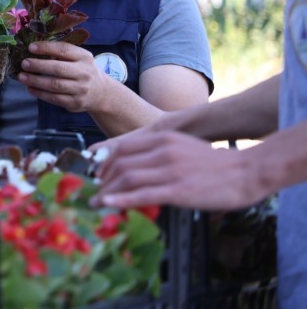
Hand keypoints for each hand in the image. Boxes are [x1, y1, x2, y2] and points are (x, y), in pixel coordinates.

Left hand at [17, 41, 112, 112]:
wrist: (101, 93)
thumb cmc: (83, 71)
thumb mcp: (80, 58)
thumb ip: (62, 53)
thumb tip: (34, 49)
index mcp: (84, 57)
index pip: (64, 50)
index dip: (46, 48)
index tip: (31, 47)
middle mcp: (84, 73)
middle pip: (58, 69)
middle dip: (38, 65)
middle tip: (24, 63)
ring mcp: (80, 89)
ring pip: (54, 85)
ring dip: (35, 81)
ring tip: (22, 77)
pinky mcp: (75, 103)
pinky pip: (54, 98)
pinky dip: (40, 93)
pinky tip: (30, 88)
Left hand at [94, 130, 265, 210]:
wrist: (247, 171)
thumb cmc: (216, 163)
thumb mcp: (183, 147)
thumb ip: (160, 152)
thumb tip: (138, 166)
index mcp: (163, 138)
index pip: (122, 147)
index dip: (105, 161)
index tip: (98, 173)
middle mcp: (162, 151)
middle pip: (120, 163)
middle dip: (103, 178)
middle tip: (96, 189)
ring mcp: (169, 170)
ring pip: (127, 178)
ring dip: (107, 191)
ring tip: (97, 201)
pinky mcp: (178, 189)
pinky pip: (142, 194)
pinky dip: (121, 199)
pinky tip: (108, 204)